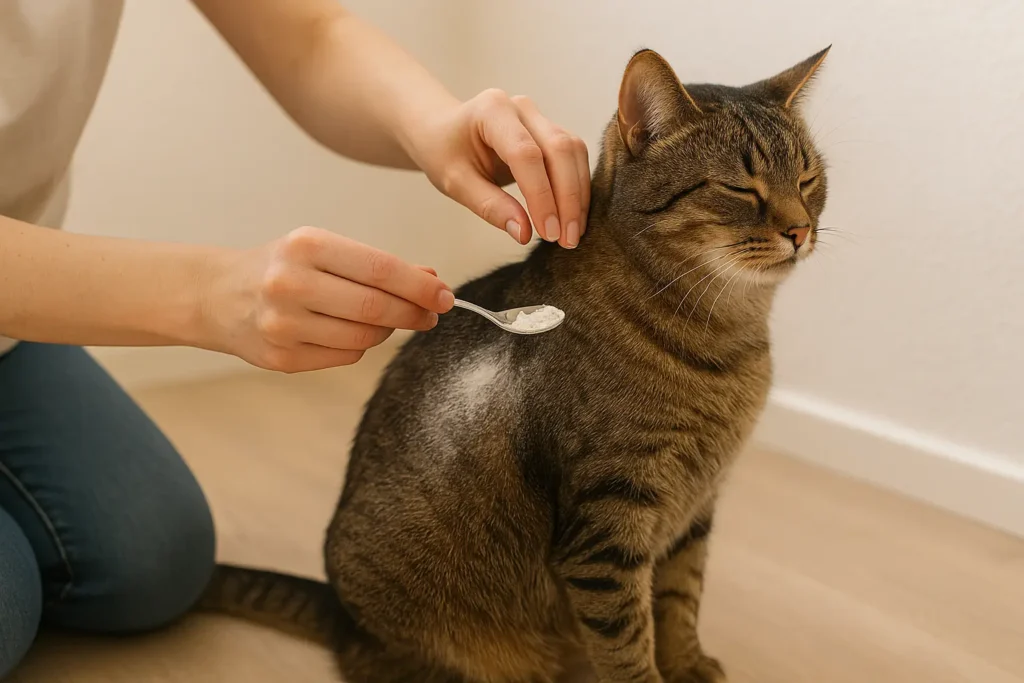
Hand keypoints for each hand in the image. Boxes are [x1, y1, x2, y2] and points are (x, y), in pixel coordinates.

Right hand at [201, 226, 452, 372]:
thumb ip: (376, 265)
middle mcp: (290, 284)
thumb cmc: (282, 267)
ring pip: (364, 337)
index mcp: (305, 246)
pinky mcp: (281, 358)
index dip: (420, 286)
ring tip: (388, 319)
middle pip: (375, 308)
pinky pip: (345, 356)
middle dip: (414, 312)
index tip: (445, 295)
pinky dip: (359, 345)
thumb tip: (432, 280)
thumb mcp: (322, 249)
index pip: (380, 269)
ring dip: (388, 330)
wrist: (218, 295)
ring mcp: (283, 325)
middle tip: (432, 313)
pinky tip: (349, 331)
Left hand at [405, 90, 590, 248]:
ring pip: (573, 152)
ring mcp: (538, 116)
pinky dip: (576, 188)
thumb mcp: (456, 183)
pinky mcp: (549, 130)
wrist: (441, 130)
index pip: (527, 154)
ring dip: (577, 195)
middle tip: (567, 240)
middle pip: (560, 149)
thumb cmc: (443, 152)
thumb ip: (490, 206)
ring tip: (572, 234)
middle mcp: (521, 108)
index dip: (541, 196)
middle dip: (568, 198)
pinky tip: (572, 216)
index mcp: (492, 111)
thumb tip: (525, 234)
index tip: (548, 233)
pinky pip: (573, 157)